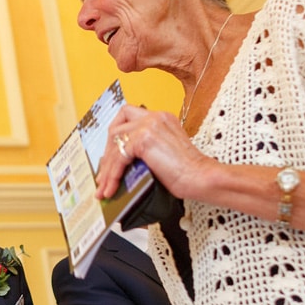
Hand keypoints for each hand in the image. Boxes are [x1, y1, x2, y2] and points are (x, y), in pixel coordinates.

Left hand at [97, 105, 213, 201]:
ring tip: (104, 187)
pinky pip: (119, 157)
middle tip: (103, 174)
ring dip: (107, 168)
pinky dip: (113, 174)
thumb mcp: (163, 153)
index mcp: (160, 118)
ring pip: (115, 144)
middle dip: (107, 154)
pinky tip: (112, 187)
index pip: (127, 117)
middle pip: (116, 127)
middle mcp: (154, 117)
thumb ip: (145, 149)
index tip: (110, 155)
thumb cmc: (188, 172)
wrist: (201, 177)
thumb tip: (121, 162)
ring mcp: (149, 125)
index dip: (115, 137)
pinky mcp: (144, 139)